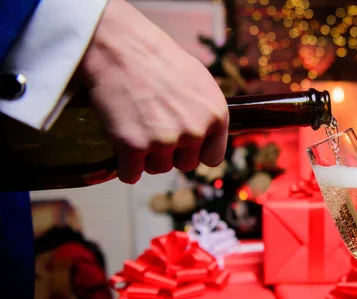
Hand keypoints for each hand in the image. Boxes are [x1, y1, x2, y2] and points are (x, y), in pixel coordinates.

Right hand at [81, 0, 228, 183]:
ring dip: (147, 157)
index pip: (212, 158)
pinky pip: (131, 174)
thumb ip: (207, 113)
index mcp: (215, 116)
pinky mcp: (134, 146)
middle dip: (170, 152)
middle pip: (184, 165)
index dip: (196, 151)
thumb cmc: (159, 60)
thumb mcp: (200, 82)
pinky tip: (122, 150)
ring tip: (137, 128)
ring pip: (158, 168)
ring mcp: (164, 140)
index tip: (183, 144)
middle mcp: (194, 131)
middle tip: (153, 128)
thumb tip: (206, 136)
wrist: (120, 46)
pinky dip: (125, 168)